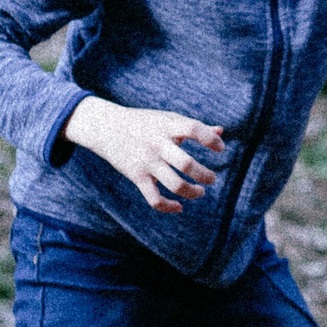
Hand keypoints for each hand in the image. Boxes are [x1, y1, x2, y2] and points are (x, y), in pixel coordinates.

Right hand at [63, 97, 226, 212]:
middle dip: (205, 175)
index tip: (220, 149)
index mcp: (167, 126)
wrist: (105, 127)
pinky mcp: (137, 176)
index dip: (211, 140)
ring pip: (175, 185)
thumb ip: (194, 127)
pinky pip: (154, 199)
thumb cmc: (144, 122)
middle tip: (212, 179)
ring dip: (193, 192)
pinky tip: (180, 207)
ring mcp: (147, 162)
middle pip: (187, 164)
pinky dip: (169, 207)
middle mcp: (157, 144)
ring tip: (200, 191)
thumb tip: (221, 131)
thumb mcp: (167, 119)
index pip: (194, 129)